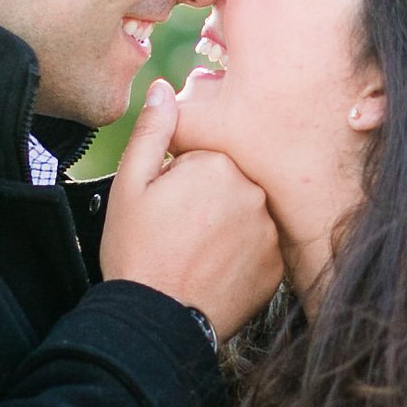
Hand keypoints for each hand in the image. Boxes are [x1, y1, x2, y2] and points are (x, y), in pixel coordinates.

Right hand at [101, 79, 282, 338]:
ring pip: (247, 214)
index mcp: (217, 163)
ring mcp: (269, 231)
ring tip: (195, 254)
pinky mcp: (277, 266)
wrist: (155, 320)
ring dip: (228, 226)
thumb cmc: (136, 251)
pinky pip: (261, 248)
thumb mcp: (130, 184)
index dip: (180, 179)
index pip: (204, 156)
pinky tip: (215, 270)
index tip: (165, 206)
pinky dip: (242, 256)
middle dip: (208, 199)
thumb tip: (162, 85)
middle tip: (178, 232)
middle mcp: (253, 191)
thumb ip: (152, 130)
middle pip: (230, 183)